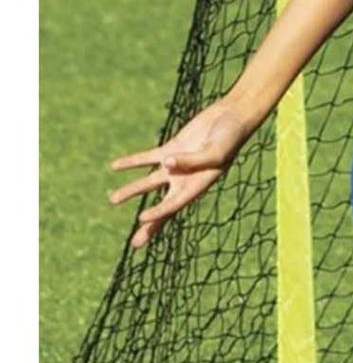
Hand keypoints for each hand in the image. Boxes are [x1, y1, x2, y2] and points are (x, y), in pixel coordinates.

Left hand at [108, 99, 254, 248]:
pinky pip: (147, 158)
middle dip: (149, 225)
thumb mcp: (215, 151)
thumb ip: (192, 160)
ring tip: (112, 200)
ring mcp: (176, 165)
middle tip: (135, 244)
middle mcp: (186, 180)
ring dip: (131, 191)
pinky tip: (114, 167)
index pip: (175, 204)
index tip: (143, 219)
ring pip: (149, 183)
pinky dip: (131, 163)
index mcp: (199, 185)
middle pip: (163, 206)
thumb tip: (165, 163)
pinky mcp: (170, 148)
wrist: (231, 118)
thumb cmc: (229, 138)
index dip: (159, 213)